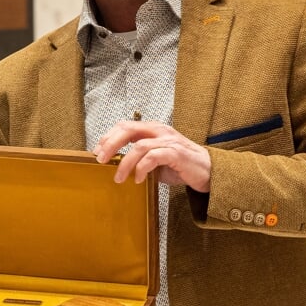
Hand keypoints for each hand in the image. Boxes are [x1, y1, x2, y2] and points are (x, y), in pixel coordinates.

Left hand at [94, 120, 210, 192]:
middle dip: (110, 144)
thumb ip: (138, 159)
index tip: (96, 152)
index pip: (124, 126)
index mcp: (152, 129)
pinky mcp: (177, 153)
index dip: (108, 137)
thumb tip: (114, 166)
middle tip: (101, 160)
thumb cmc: (179, 166)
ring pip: (139, 145)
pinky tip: (137, 179)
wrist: (208, 172)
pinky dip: (142, 168)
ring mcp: (169, 140)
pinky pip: (154, 157)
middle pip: (128, 129)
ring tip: (118, 178)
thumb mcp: (154, 161)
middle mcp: (159, 131)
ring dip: (125, 163)